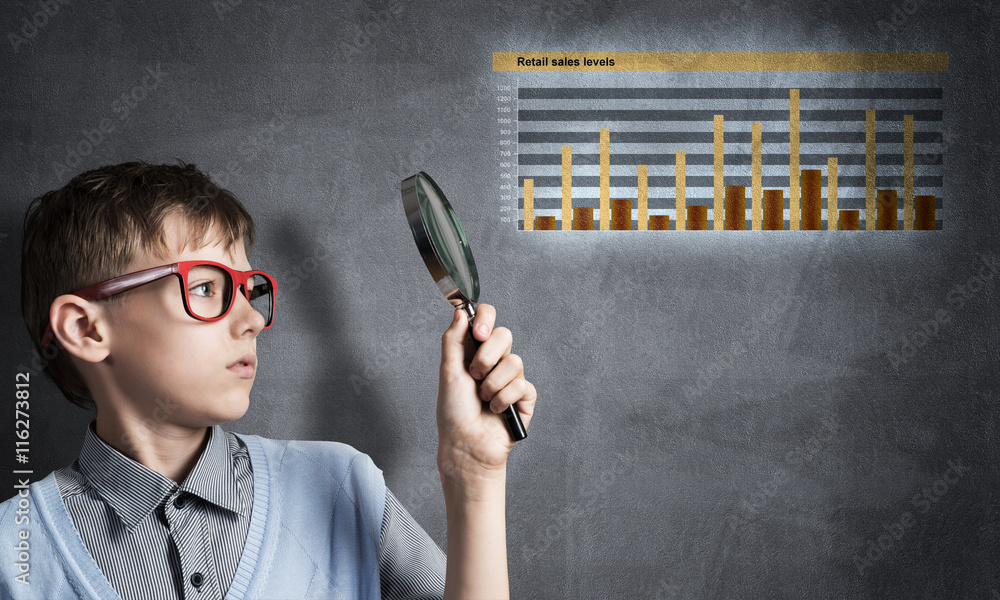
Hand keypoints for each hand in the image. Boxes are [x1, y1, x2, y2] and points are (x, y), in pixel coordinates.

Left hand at [437, 303, 535, 484]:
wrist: (466, 444)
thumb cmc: (453, 412)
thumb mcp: (448, 371)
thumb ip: (453, 339)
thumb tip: (460, 311)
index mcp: (474, 350)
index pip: (486, 319)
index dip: (486, 319)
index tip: (478, 333)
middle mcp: (494, 360)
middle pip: (505, 335)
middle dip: (487, 357)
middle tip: (475, 375)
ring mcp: (511, 378)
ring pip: (514, 362)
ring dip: (493, 384)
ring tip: (483, 399)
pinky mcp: (524, 397)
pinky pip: (523, 385)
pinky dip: (504, 399)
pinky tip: (495, 410)